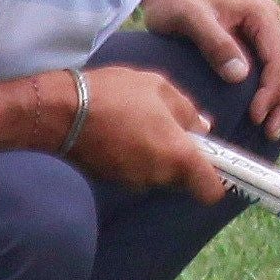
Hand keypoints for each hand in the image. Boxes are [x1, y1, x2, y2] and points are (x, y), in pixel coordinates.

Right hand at [70, 64, 219, 199]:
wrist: (61, 111)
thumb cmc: (115, 94)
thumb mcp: (159, 87)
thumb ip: (188, 110)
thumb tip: (204, 127)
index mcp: (178, 156)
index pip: (211, 191)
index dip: (218, 181)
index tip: (213, 163)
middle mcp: (158, 176)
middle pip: (183, 179)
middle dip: (182, 159)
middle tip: (169, 128)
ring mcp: (133, 181)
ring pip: (158, 174)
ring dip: (156, 156)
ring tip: (140, 125)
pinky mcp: (112, 180)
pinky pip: (136, 172)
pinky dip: (135, 158)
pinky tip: (122, 132)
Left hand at [144, 0, 279, 141]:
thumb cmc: (176, 2)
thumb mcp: (189, 18)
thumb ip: (215, 43)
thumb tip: (240, 75)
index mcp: (262, 15)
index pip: (279, 60)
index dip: (271, 92)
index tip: (255, 117)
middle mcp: (272, 22)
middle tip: (271, 132)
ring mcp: (270, 32)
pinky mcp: (261, 43)